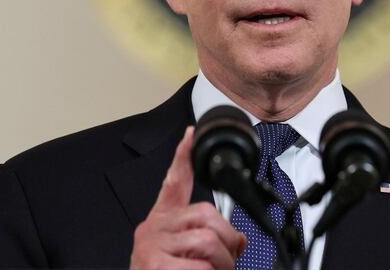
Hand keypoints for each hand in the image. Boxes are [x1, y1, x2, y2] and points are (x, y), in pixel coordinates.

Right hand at [130, 126, 246, 269]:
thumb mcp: (186, 259)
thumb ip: (208, 242)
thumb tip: (239, 240)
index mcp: (162, 223)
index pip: (173, 181)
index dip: (182, 155)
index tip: (191, 134)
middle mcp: (152, 229)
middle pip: (207, 215)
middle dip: (228, 244)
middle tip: (225, 264)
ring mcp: (150, 246)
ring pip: (208, 240)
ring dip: (222, 265)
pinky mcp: (153, 264)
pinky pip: (199, 267)